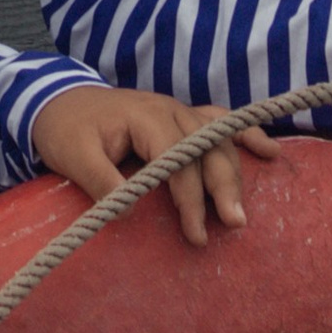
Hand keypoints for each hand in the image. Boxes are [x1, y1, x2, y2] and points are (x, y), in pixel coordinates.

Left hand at [30, 87, 276, 248]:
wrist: (61, 101)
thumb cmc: (66, 129)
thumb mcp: (73, 156)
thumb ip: (100, 182)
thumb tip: (128, 211)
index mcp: (146, 117)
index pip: (177, 159)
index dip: (189, 197)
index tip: (195, 231)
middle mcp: (171, 110)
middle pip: (207, 149)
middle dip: (222, 188)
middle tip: (232, 225)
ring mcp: (180, 111)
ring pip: (219, 141)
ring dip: (235, 174)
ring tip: (242, 212)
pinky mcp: (183, 117)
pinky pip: (221, 123)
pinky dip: (246, 135)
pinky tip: (270, 152)